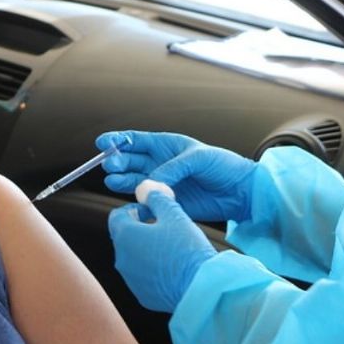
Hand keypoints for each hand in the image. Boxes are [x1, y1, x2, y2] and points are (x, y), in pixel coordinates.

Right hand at [97, 130, 256, 221]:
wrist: (240, 192)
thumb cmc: (223, 166)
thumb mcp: (199, 158)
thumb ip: (173, 168)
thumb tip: (149, 184)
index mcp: (165, 145)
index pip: (135, 141)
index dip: (117, 140)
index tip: (103, 142)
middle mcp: (158, 163)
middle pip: (129, 161)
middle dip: (117, 161)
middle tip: (110, 165)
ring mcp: (160, 184)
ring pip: (132, 181)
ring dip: (120, 180)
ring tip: (112, 181)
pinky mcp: (165, 203)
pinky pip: (144, 202)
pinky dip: (134, 203)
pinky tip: (128, 201)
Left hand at [108, 192, 216, 311]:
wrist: (202, 288)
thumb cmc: (188, 249)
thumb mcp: (175, 215)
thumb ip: (157, 199)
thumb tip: (148, 190)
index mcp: (126, 236)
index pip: (117, 216)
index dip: (134, 209)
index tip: (150, 210)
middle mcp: (122, 259)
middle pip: (123, 237)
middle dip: (139, 229)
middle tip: (162, 227)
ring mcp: (130, 279)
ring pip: (133, 257)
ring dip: (145, 249)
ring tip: (170, 247)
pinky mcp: (142, 295)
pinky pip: (142, 276)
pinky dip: (151, 269)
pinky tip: (172, 266)